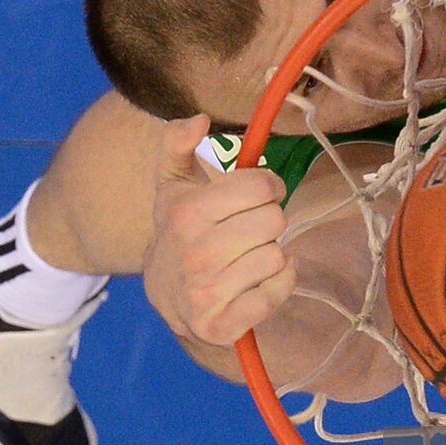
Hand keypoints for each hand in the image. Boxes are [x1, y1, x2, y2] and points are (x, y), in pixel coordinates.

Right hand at [142, 115, 295, 345]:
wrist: (166, 296)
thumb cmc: (180, 230)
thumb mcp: (173, 184)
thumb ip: (177, 142)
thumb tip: (200, 119)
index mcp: (187, 214)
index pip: (261, 186)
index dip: (268, 186)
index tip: (258, 195)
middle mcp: (194, 254)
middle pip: (275, 221)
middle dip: (270, 221)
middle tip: (252, 230)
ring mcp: (207, 294)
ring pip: (278, 257)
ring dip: (271, 255)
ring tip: (249, 256)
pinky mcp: (223, 325)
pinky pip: (278, 292)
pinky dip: (278, 284)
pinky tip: (258, 281)